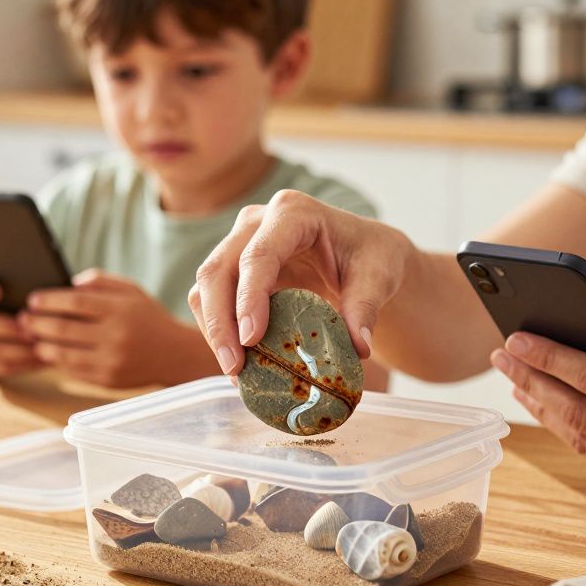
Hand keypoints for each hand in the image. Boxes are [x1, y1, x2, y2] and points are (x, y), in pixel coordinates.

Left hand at [21, 270, 219, 387]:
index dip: (49, 301)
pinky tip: (50, 353)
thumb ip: (100, 281)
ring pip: (64, 354)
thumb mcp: (131, 291)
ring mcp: (112, 361)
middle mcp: (116, 336)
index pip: (75, 303)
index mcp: (120, 310)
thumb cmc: (147, 317)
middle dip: (38, 323)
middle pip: (64, 329)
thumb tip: (68, 285)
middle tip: (23, 319)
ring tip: (33, 338)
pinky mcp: (108, 380)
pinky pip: (74, 371)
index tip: (33, 300)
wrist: (174, 354)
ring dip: (43, 345)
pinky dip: (58, 362)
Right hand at [189, 189, 414, 374]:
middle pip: (217, 271)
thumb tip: (359, 346)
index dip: (249, 297)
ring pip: (205, 288)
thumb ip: (367, 307)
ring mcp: (239, 244)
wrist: (363, 257)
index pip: (259, 255)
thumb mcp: (380, 276)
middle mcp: (256, 223)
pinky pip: (212, 302)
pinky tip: (240, 365)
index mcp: (293, 213)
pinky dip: (220, 333)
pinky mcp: (233, 270)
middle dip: (220, 322)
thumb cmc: (371, 257)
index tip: (251, 339)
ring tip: (237, 373)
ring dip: (215, 332)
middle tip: (235, 367)